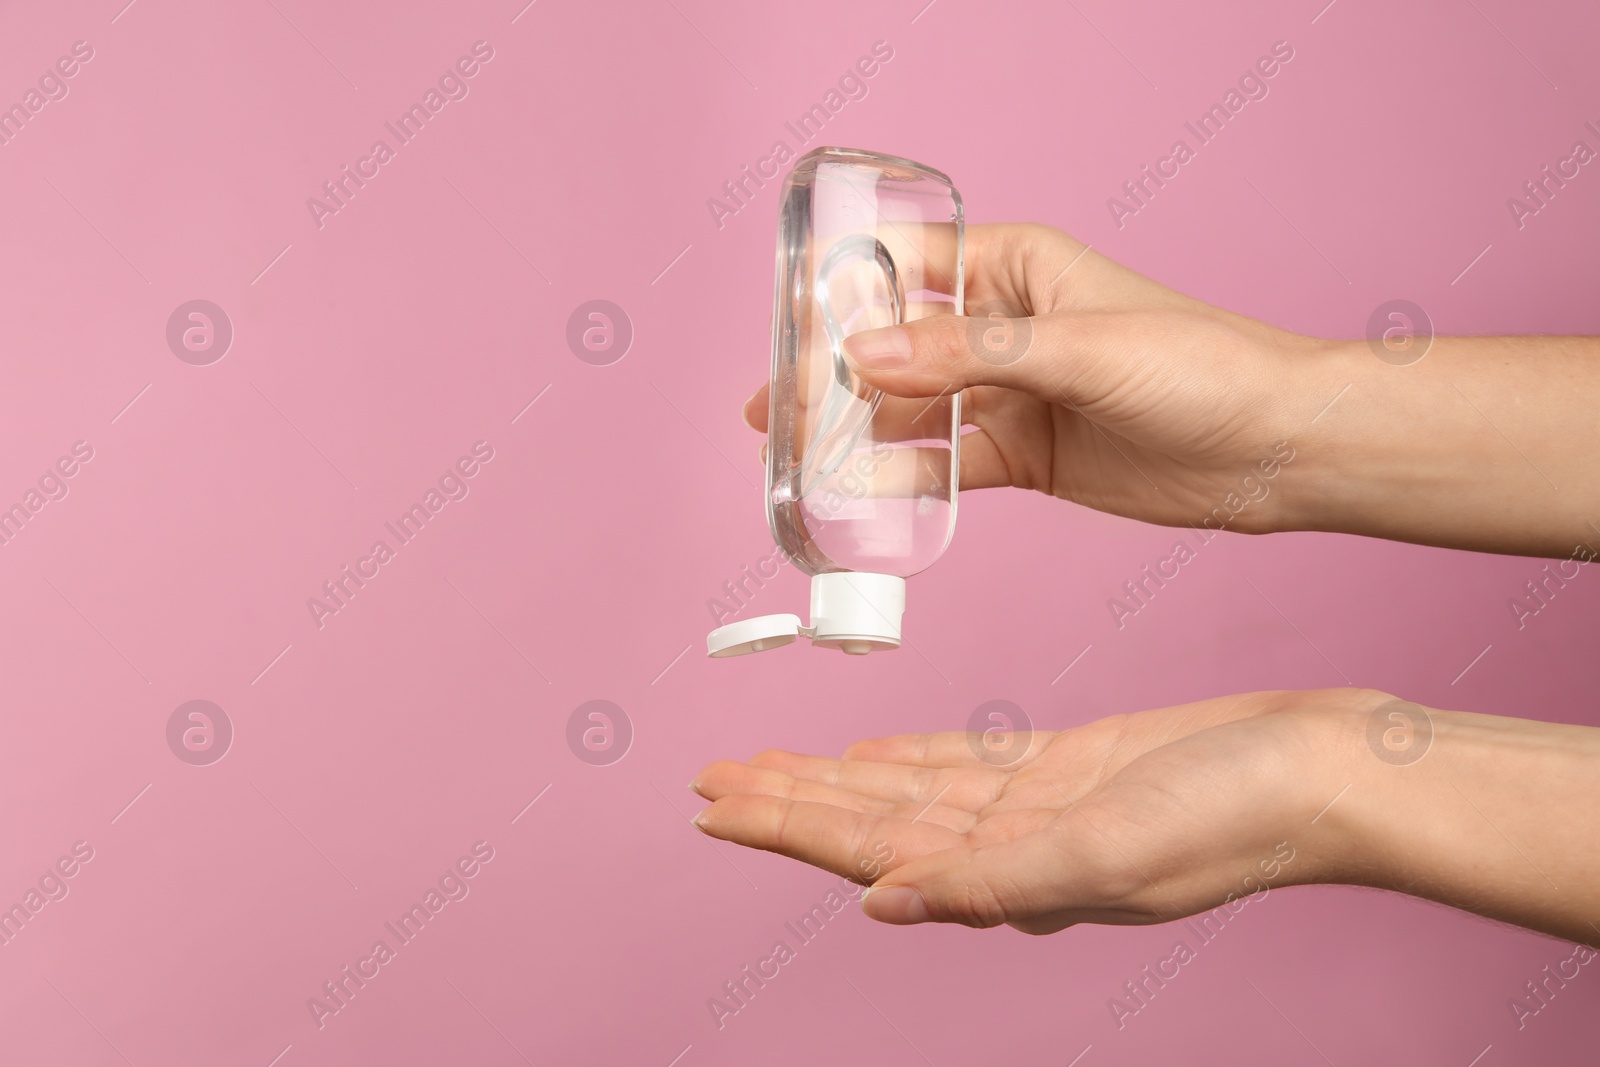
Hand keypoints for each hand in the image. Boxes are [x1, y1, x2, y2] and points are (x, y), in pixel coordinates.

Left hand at [690, 689, 1373, 932]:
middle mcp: (1012, 848)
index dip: (787, 828)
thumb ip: (991, 883)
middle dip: (788, 803)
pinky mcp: (1069, 764)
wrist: (1323, 771)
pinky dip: (911, 758)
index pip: (868, 850)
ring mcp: (1038, 806)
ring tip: (766, 765)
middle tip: (710, 781)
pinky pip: (966, 762)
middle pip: (871, 822)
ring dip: (834, 779)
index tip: (716, 810)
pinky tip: (871, 754)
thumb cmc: (1233, 818)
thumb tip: (883, 904)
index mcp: (1012, 877)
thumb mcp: (1105, 855)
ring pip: (907, 791)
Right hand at [743, 222, 1599, 555]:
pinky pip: (949, 464)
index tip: (788, 333)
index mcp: (1016, 267)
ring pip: (914, 410)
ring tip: (798, 458)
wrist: (1277, 447)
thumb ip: (966, 358)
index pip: (907, 268)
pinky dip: (907, 480)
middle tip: (774, 413)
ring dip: (860, 432)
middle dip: (835, 375)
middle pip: (897, 346)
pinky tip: (862, 494)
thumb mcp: (1076, 352)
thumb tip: (861, 359)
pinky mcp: (1027, 453)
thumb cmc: (1199, 366)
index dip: (843, 296)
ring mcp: (1013, 393)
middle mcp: (1005, 326)